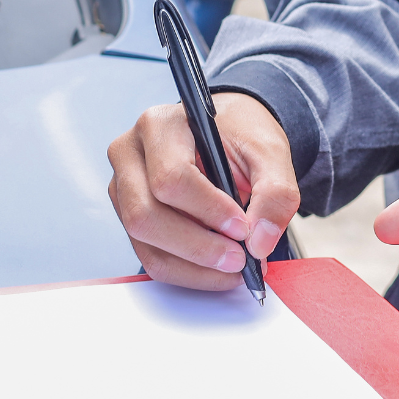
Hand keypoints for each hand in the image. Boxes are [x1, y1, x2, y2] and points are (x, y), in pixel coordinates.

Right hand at [107, 93, 298, 289]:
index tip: (242, 228)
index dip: (208, 210)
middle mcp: (130, 155)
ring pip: (145, 242)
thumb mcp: (270, 152)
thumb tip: (259, 241)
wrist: (227, 135)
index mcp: (160, 126)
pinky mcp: (130, 217)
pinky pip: (151, 256)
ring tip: (233, 266)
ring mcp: (123, 188)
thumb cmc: (239, 136)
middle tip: (239, 258)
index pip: (171, 177)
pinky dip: (187, 272)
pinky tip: (217, 269)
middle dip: (197, 246)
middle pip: (145, 215)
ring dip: (194, 266)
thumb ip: (275, 192)